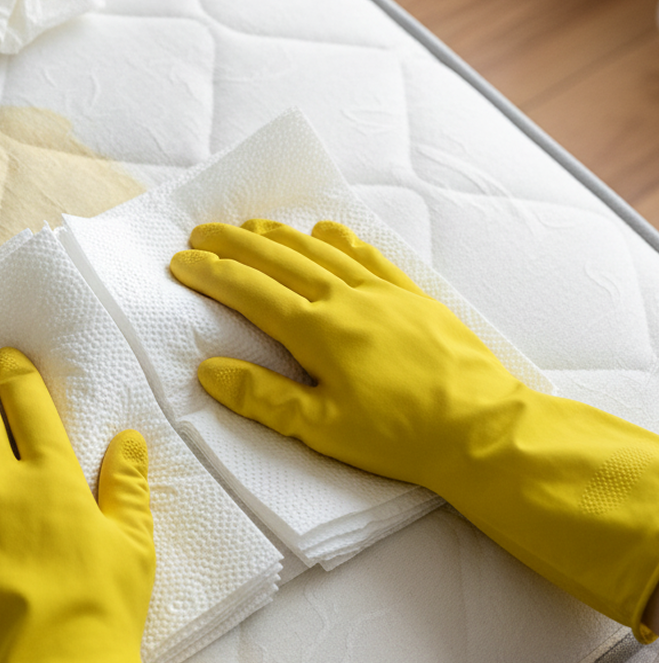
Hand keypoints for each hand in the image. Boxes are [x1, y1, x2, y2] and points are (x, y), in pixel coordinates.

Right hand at [168, 218, 522, 487]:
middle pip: (276, 258)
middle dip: (232, 242)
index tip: (181, 261)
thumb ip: (262, 397)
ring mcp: (379, 291)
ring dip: (276, 234)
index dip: (210, 273)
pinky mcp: (410, 294)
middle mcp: (343, 298)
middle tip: (200, 233)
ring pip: (316, 249)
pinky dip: (337, 238)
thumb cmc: (400, 436)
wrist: (483, 427)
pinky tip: (323, 231)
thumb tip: (208, 370)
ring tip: (248, 226)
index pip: (249, 291)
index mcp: (316, 331)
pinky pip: (366, 253)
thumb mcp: (323, 430)